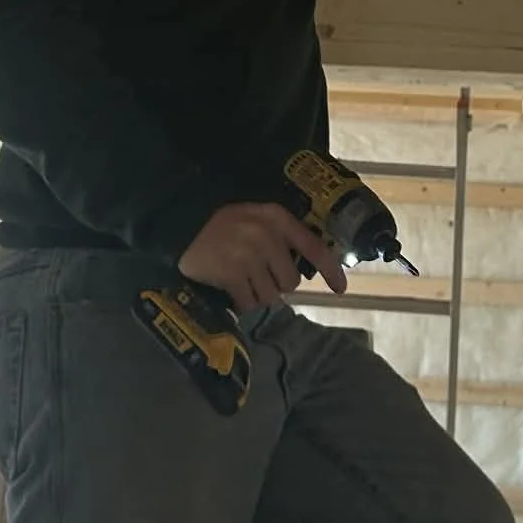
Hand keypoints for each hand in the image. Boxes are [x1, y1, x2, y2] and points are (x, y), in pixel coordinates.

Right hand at [180, 201, 347, 311]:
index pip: (314, 246)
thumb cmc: (223, 224)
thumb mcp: (255, 218)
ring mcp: (249, 255)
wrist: (182, 225)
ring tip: (240, 281)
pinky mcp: (231, 274)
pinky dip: (242, 303)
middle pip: (290, 280)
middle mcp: (267, 235)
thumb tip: (303, 268)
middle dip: (276, 284)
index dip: (331, 270)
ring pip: (271, 295)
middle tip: (256, 276)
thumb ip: (280, 237)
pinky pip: (249, 303)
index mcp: (277, 218)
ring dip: (257, 295)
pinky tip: (231, 292)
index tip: (341, 289)